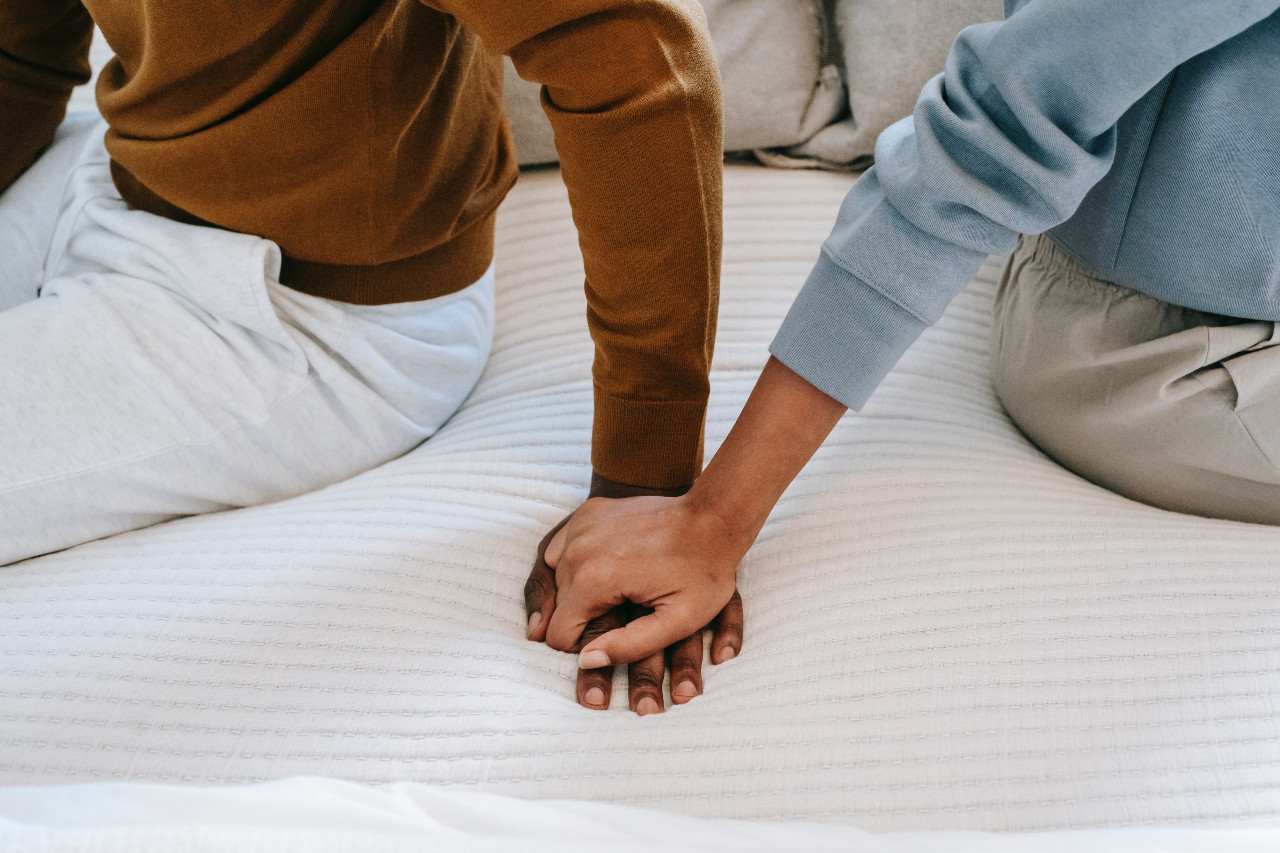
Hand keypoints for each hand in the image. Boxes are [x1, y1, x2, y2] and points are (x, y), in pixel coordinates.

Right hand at [524, 474, 744, 713]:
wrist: (714, 518)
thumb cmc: (704, 572)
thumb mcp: (678, 622)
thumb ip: (629, 646)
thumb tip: (585, 661)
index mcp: (595, 578)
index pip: (559, 634)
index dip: (585, 648)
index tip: (615, 641)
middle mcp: (578, 549)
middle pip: (557, 607)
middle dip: (583, 619)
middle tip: (624, 614)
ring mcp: (581, 524)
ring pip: (557, 578)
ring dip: (578, 592)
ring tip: (617, 593)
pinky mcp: (587, 511)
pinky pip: (562, 550)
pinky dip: (575, 564)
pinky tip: (604, 570)